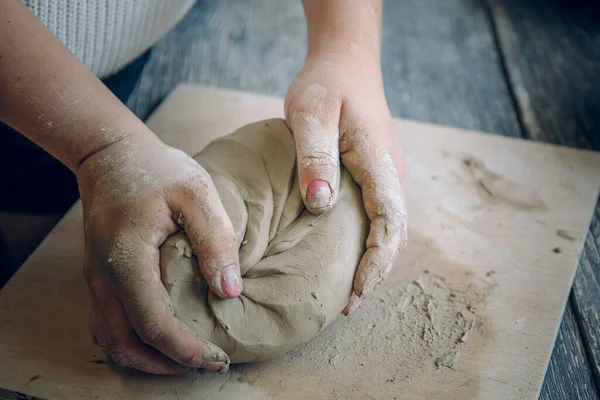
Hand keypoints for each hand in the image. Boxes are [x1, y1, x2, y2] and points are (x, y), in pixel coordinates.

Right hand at [78, 133, 242, 373]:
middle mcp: (103, 277)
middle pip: (125, 344)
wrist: (112, 156)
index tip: (217, 356)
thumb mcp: (196, 193)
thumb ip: (214, 240)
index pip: (152, 323)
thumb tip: (230, 290)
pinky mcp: (99, 277)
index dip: (185, 349)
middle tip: (208, 362)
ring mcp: (96, 279)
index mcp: (127, 258)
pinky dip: (133, 342)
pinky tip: (162, 338)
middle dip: (166, 364)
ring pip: (111, 340)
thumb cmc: (157, 170)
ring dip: (147, 358)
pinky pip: (107, 324)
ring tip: (187, 357)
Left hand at [285, 50, 407, 314]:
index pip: (388, 221)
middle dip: (376, 271)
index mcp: (378, 160)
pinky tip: (349, 255)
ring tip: (350, 290)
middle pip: (395, 233)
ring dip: (375, 260)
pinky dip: (371, 241)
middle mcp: (391, 171)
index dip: (375, 261)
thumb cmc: (326, 85)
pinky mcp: (376, 173)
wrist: (346, 63)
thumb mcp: (309, 113)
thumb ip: (315, 156)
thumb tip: (321, 204)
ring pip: (391, 227)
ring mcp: (387, 173)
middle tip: (348, 305)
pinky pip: (381, 215)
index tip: (355, 292)